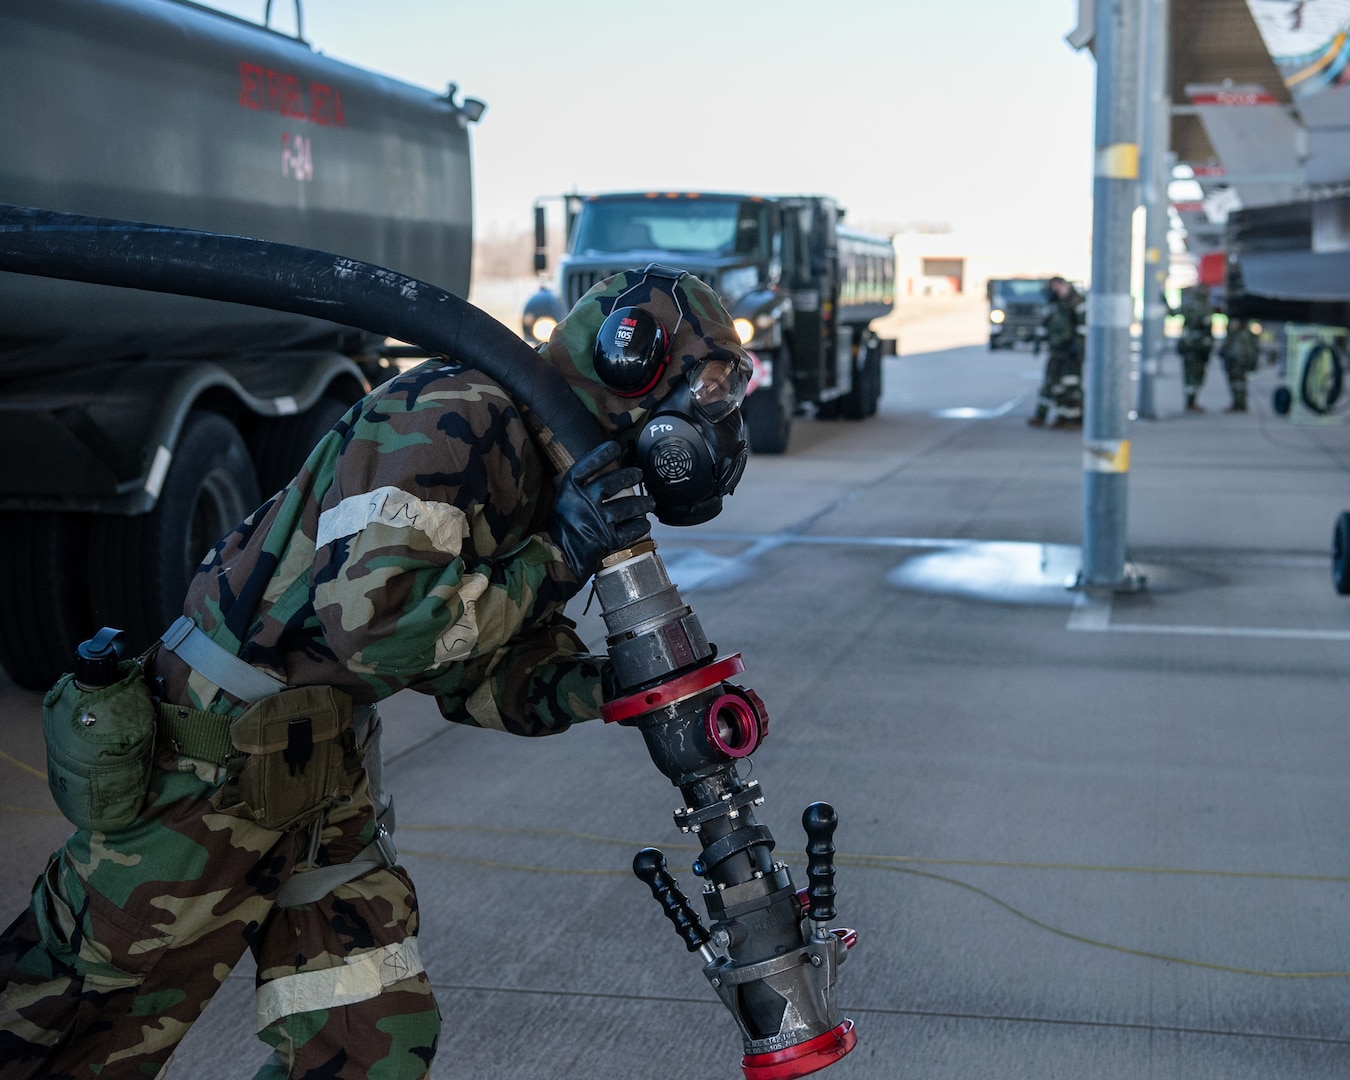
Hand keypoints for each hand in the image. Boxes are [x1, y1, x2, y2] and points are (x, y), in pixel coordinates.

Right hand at [549, 441, 654, 583]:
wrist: (557, 560)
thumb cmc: (559, 531)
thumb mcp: (563, 504)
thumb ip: (579, 491)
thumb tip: (601, 475)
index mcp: (569, 492)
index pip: (587, 466)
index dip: (601, 454)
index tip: (614, 447)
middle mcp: (583, 504)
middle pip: (612, 483)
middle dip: (630, 476)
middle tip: (639, 474)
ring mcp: (597, 522)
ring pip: (627, 507)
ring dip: (642, 503)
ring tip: (650, 502)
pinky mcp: (607, 540)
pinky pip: (630, 530)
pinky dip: (639, 527)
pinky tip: (644, 524)